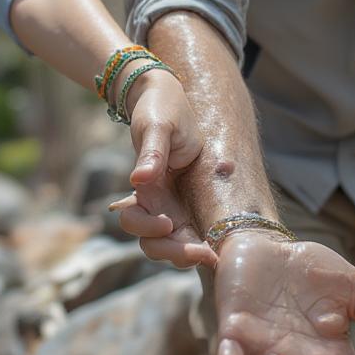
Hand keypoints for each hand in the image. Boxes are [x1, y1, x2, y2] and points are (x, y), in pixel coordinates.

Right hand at [111, 71, 216, 268]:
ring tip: (213, 254)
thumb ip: (151, 153)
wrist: (172, 100)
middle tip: (203, 254)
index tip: (168, 225)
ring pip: (173, 245)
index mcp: (142, 188)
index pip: (134, 221)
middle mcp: (154, 203)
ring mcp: (172, 207)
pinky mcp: (189, 205)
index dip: (148, 229)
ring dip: (188, 255)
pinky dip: (202, 244)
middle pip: (154, 243)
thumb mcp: (158, 127)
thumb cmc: (161, 110)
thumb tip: (139, 179)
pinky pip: (192, 234)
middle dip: (175, 254)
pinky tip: (220, 246)